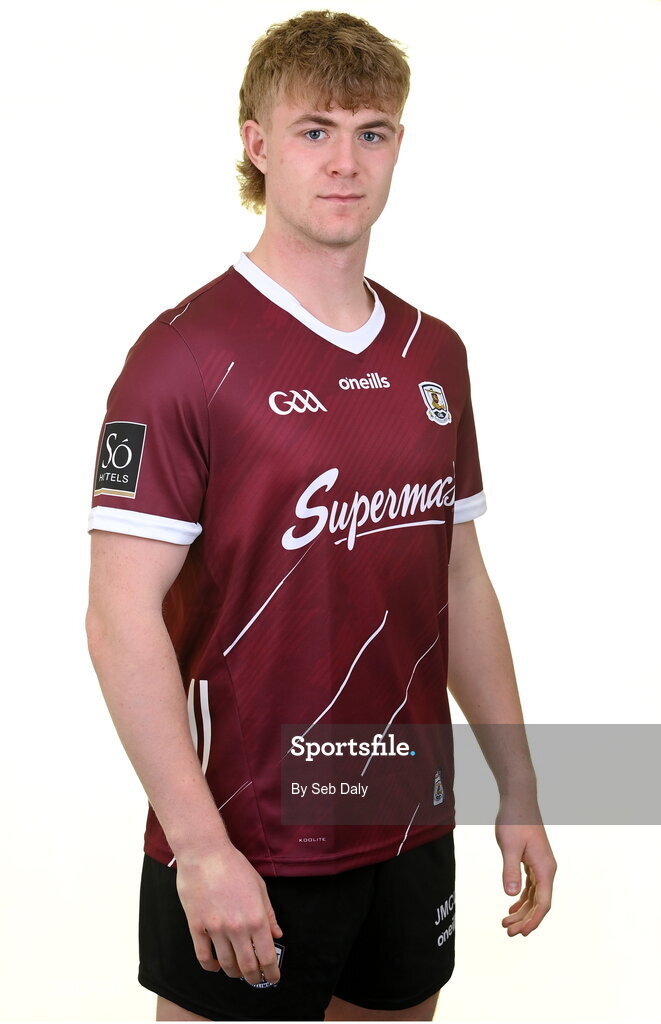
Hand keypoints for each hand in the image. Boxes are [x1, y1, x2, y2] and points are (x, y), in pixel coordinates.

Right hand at [174, 840, 283, 984]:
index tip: (273, 978)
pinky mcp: (196, 927)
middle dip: (254, 978)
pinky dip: (211, 967)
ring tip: (237, 972)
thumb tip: (277, 934)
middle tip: (256, 980)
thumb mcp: (259, 887)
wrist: (205, 854)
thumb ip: (269, 913)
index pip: (267, 956)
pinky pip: (203, 956)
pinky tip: (216, 966)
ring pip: (226, 964)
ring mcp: (215, 929)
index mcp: (256, 918)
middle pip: (247, 966)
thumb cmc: (234, 866)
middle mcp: (237, 928)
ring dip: (234, 973)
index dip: (272, 972)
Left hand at [495, 803, 556, 935]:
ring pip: (535, 895)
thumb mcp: (509, 846)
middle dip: (525, 919)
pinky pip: (531, 886)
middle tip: (508, 932)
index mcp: (545, 868)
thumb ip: (510, 870)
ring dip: (522, 910)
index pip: (543, 903)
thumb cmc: (514, 820)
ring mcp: (540, 864)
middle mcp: (547, 869)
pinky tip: (511, 906)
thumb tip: (510, 895)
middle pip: (539, 903)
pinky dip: (522, 897)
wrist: (518, 799)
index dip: (533, 920)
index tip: (521, 932)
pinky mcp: (533, 860)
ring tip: (506, 923)